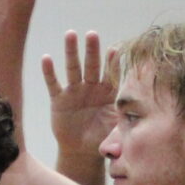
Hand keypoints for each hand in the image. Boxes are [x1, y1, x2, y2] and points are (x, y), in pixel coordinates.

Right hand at [43, 30, 120, 156]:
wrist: (81, 150)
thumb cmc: (102, 136)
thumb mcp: (115, 129)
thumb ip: (124, 121)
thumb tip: (138, 118)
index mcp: (107, 92)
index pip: (111, 74)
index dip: (112, 63)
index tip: (115, 50)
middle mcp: (91, 87)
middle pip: (92, 65)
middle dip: (92, 50)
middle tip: (92, 34)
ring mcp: (74, 91)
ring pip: (73, 68)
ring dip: (71, 51)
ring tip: (70, 34)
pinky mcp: (59, 100)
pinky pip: (54, 84)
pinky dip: (49, 72)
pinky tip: (46, 58)